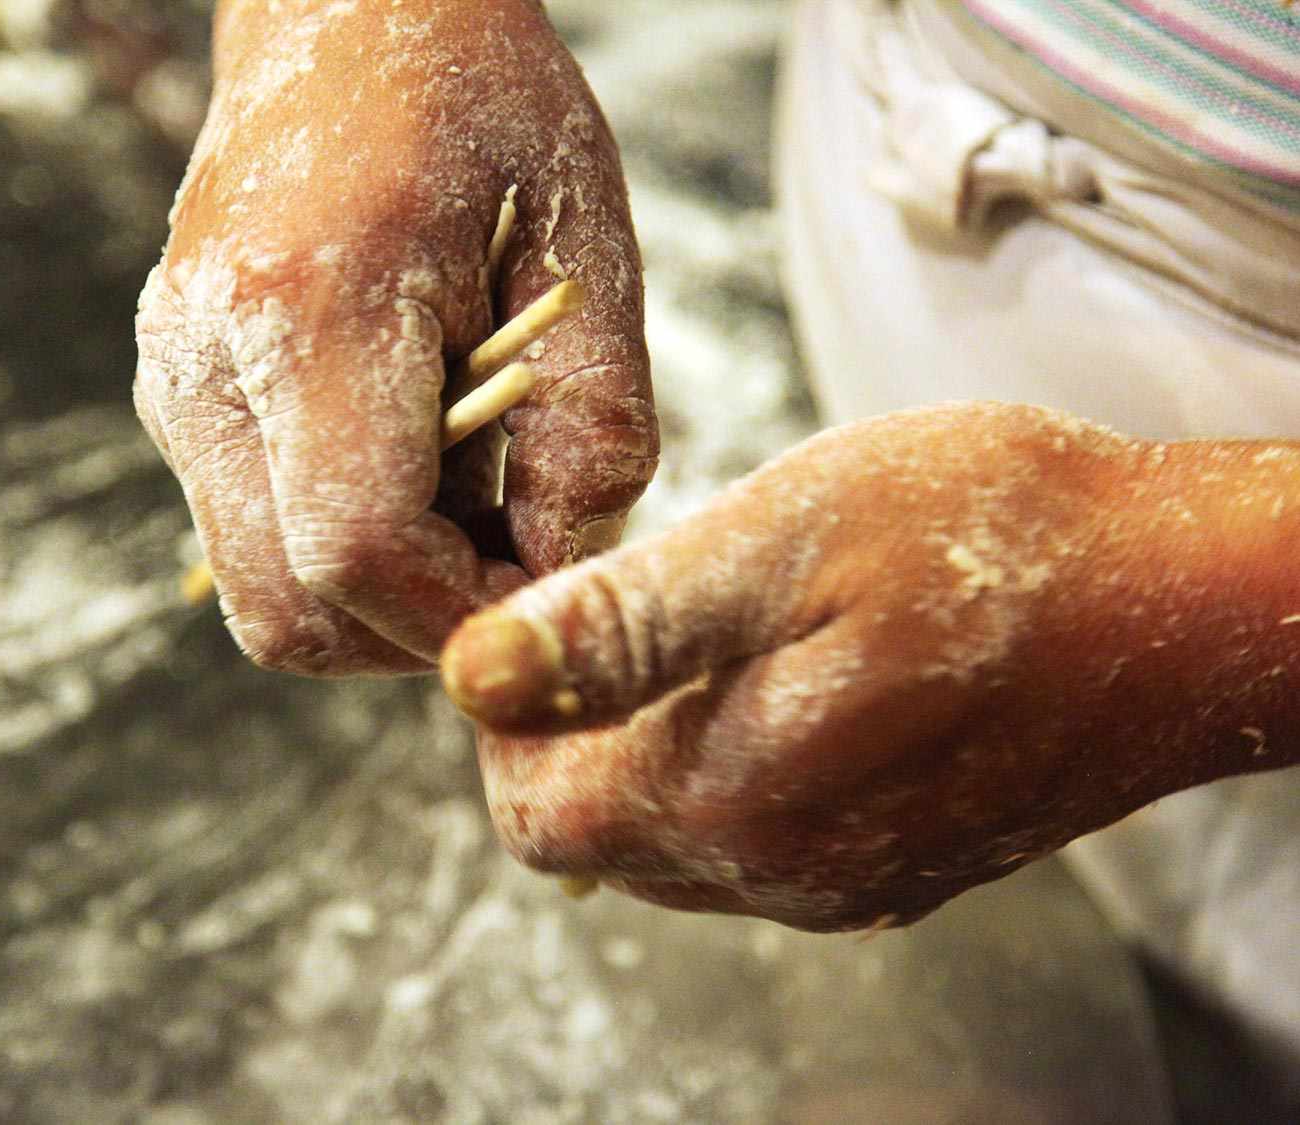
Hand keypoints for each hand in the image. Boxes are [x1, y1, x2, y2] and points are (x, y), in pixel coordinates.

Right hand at [133, 0, 655, 673]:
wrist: (345, 11)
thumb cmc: (480, 103)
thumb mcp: (583, 244)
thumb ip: (593, 424)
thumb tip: (562, 574)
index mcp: (307, 307)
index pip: (359, 550)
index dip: (463, 612)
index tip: (547, 593)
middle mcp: (208, 364)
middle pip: (291, 612)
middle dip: (418, 629)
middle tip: (517, 561)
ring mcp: (177, 386)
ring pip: (266, 596)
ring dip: (385, 597)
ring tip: (476, 502)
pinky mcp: (183, 399)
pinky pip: (259, 539)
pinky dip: (348, 551)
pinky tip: (422, 471)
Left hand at [442, 403, 1299, 929]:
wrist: (1186, 603)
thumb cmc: (989, 539)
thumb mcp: (786, 539)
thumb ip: (624, 625)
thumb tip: (474, 675)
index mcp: (725, 799)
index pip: (531, 813)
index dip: (509, 721)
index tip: (543, 619)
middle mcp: (776, 874)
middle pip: (596, 836)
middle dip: (572, 733)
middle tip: (617, 611)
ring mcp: (846, 884)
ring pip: (674, 846)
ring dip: (650, 751)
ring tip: (700, 637)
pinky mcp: (901, 868)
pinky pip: (762, 846)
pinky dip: (732, 772)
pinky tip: (784, 683)